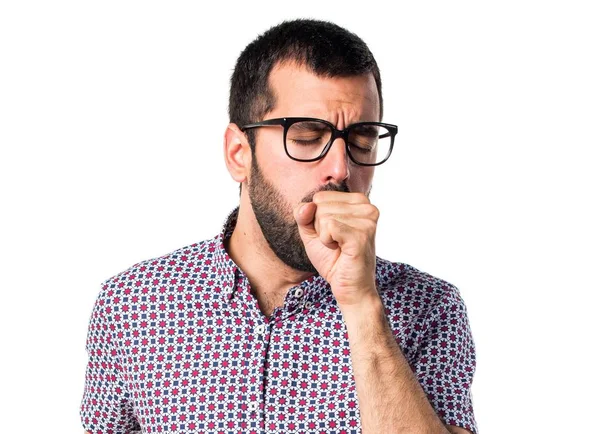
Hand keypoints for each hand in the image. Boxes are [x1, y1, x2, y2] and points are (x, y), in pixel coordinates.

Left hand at [293, 191, 379, 306]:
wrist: (349, 288)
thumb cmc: (333, 259)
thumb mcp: (312, 232)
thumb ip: (303, 215)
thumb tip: (307, 206)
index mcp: (358, 201)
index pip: (320, 197)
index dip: (317, 219)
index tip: (332, 234)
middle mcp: (367, 206)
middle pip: (320, 205)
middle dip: (320, 228)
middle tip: (336, 243)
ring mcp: (366, 219)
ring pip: (323, 216)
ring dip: (324, 237)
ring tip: (339, 247)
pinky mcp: (362, 234)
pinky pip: (328, 227)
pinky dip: (327, 242)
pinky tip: (340, 250)